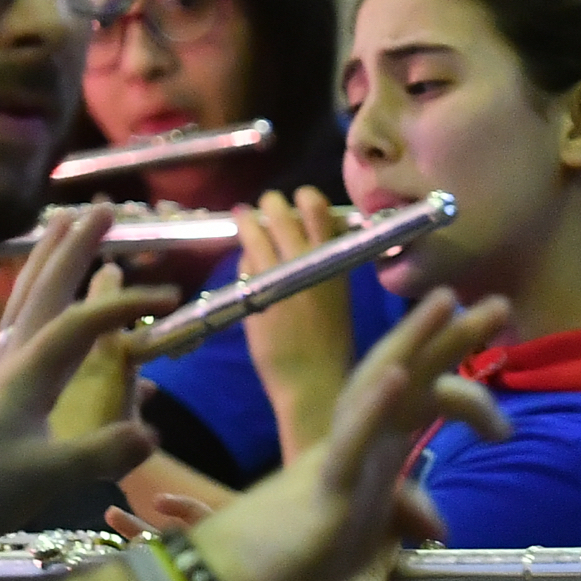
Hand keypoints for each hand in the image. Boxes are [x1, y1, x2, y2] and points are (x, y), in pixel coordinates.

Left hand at [0, 207, 174, 557]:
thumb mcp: (44, 477)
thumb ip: (98, 453)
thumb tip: (152, 433)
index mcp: (25, 373)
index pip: (80, 321)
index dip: (122, 305)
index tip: (167, 298)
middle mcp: (13, 363)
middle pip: (45, 289)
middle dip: (76, 247)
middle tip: (104, 207)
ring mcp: (6, 375)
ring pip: (29, 302)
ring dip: (52, 262)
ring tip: (69, 227)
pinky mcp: (3, 393)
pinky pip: (27, 328)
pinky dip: (42, 300)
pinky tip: (51, 299)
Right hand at [184, 290, 511, 580]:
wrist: (231, 579)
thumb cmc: (293, 554)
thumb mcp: (364, 532)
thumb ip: (399, 515)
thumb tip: (437, 525)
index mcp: (370, 447)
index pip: (420, 398)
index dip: (461, 381)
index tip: (498, 392)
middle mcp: (356, 440)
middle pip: (407, 373)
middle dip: (451, 337)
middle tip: (501, 303)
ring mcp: (341, 457)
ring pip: (379, 388)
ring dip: (414, 345)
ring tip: (446, 302)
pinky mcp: (327, 488)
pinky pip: (352, 443)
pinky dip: (375, 407)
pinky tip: (400, 375)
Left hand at [240, 189, 358, 453]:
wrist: (314, 383)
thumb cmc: (332, 342)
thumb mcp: (338, 295)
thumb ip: (322, 263)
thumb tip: (303, 234)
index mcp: (333, 262)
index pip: (318, 210)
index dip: (306, 198)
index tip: (300, 198)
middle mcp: (304, 263)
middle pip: (280, 214)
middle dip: (270, 204)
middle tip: (267, 204)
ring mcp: (275, 278)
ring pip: (254, 235)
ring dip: (247, 222)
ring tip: (242, 216)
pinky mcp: (252, 296)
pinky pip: (244, 266)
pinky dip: (245, 261)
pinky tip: (246, 264)